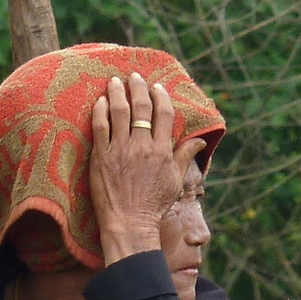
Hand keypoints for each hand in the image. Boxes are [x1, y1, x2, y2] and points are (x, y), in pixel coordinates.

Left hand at [89, 73, 201, 265]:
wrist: (129, 223)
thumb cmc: (154, 205)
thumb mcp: (175, 181)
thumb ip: (185, 156)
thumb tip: (200, 140)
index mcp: (162, 150)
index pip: (163, 114)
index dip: (160, 96)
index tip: (157, 86)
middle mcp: (142, 146)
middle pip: (141, 107)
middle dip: (138, 87)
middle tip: (134, 76)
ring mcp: (121, 150)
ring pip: (119, 112)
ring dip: (117, 92)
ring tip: (115, 81)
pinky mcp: (101, 157)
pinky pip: (100, 126)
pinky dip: (100, 110)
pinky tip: (100, 101)